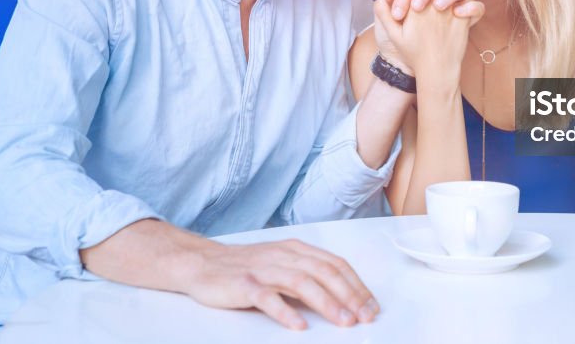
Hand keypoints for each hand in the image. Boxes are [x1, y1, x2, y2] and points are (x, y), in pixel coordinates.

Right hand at [184, 238, 378, 330]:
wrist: (203, 263)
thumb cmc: (246, 267)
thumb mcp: (282, 264)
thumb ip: (308, 275)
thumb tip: (343, 298)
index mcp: (296, 249)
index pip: (335, 264)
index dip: (357, 285)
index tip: (371, 306)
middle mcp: (283, 255)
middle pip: (324, 272)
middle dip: (349, 295)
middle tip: (364, 316)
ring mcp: (263, 269)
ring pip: (301, 282)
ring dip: (326, 302)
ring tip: (343, 321)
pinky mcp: (243, 285)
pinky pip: (267, 298)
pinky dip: (285, 311)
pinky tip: (298, 326)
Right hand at [373, 0, 480, 78]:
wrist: (436, 72)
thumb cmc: (414, 54)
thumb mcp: (393, 34)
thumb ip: (383, 12)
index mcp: (418, 7)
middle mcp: (438, 6)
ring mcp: (454, 12)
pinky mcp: (466, 20)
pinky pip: (475, 1)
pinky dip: (470, 0)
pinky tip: (460, 9)